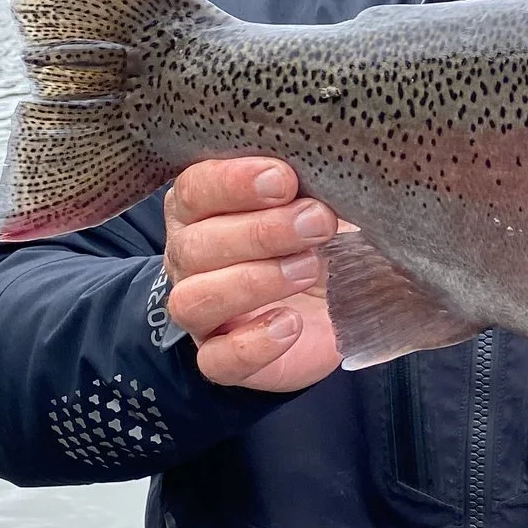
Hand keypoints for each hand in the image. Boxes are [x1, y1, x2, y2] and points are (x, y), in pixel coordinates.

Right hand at [161, 157, 342, 391]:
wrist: (338, 308)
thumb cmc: (320, 242)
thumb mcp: (319, 206)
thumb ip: (313, 187)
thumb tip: (334, 169)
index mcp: (202, 210)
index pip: (194, 190)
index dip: (233, 183)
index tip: (283, 179)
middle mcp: (189, 259)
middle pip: (196, 244)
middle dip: (260, 231)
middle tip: (317, 223)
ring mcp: (200, 313)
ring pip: (195, 300)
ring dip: (253, 282)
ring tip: (308, 269)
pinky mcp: (221, 359)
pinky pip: (216, 359)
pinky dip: (252, 344)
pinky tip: (291, 324)